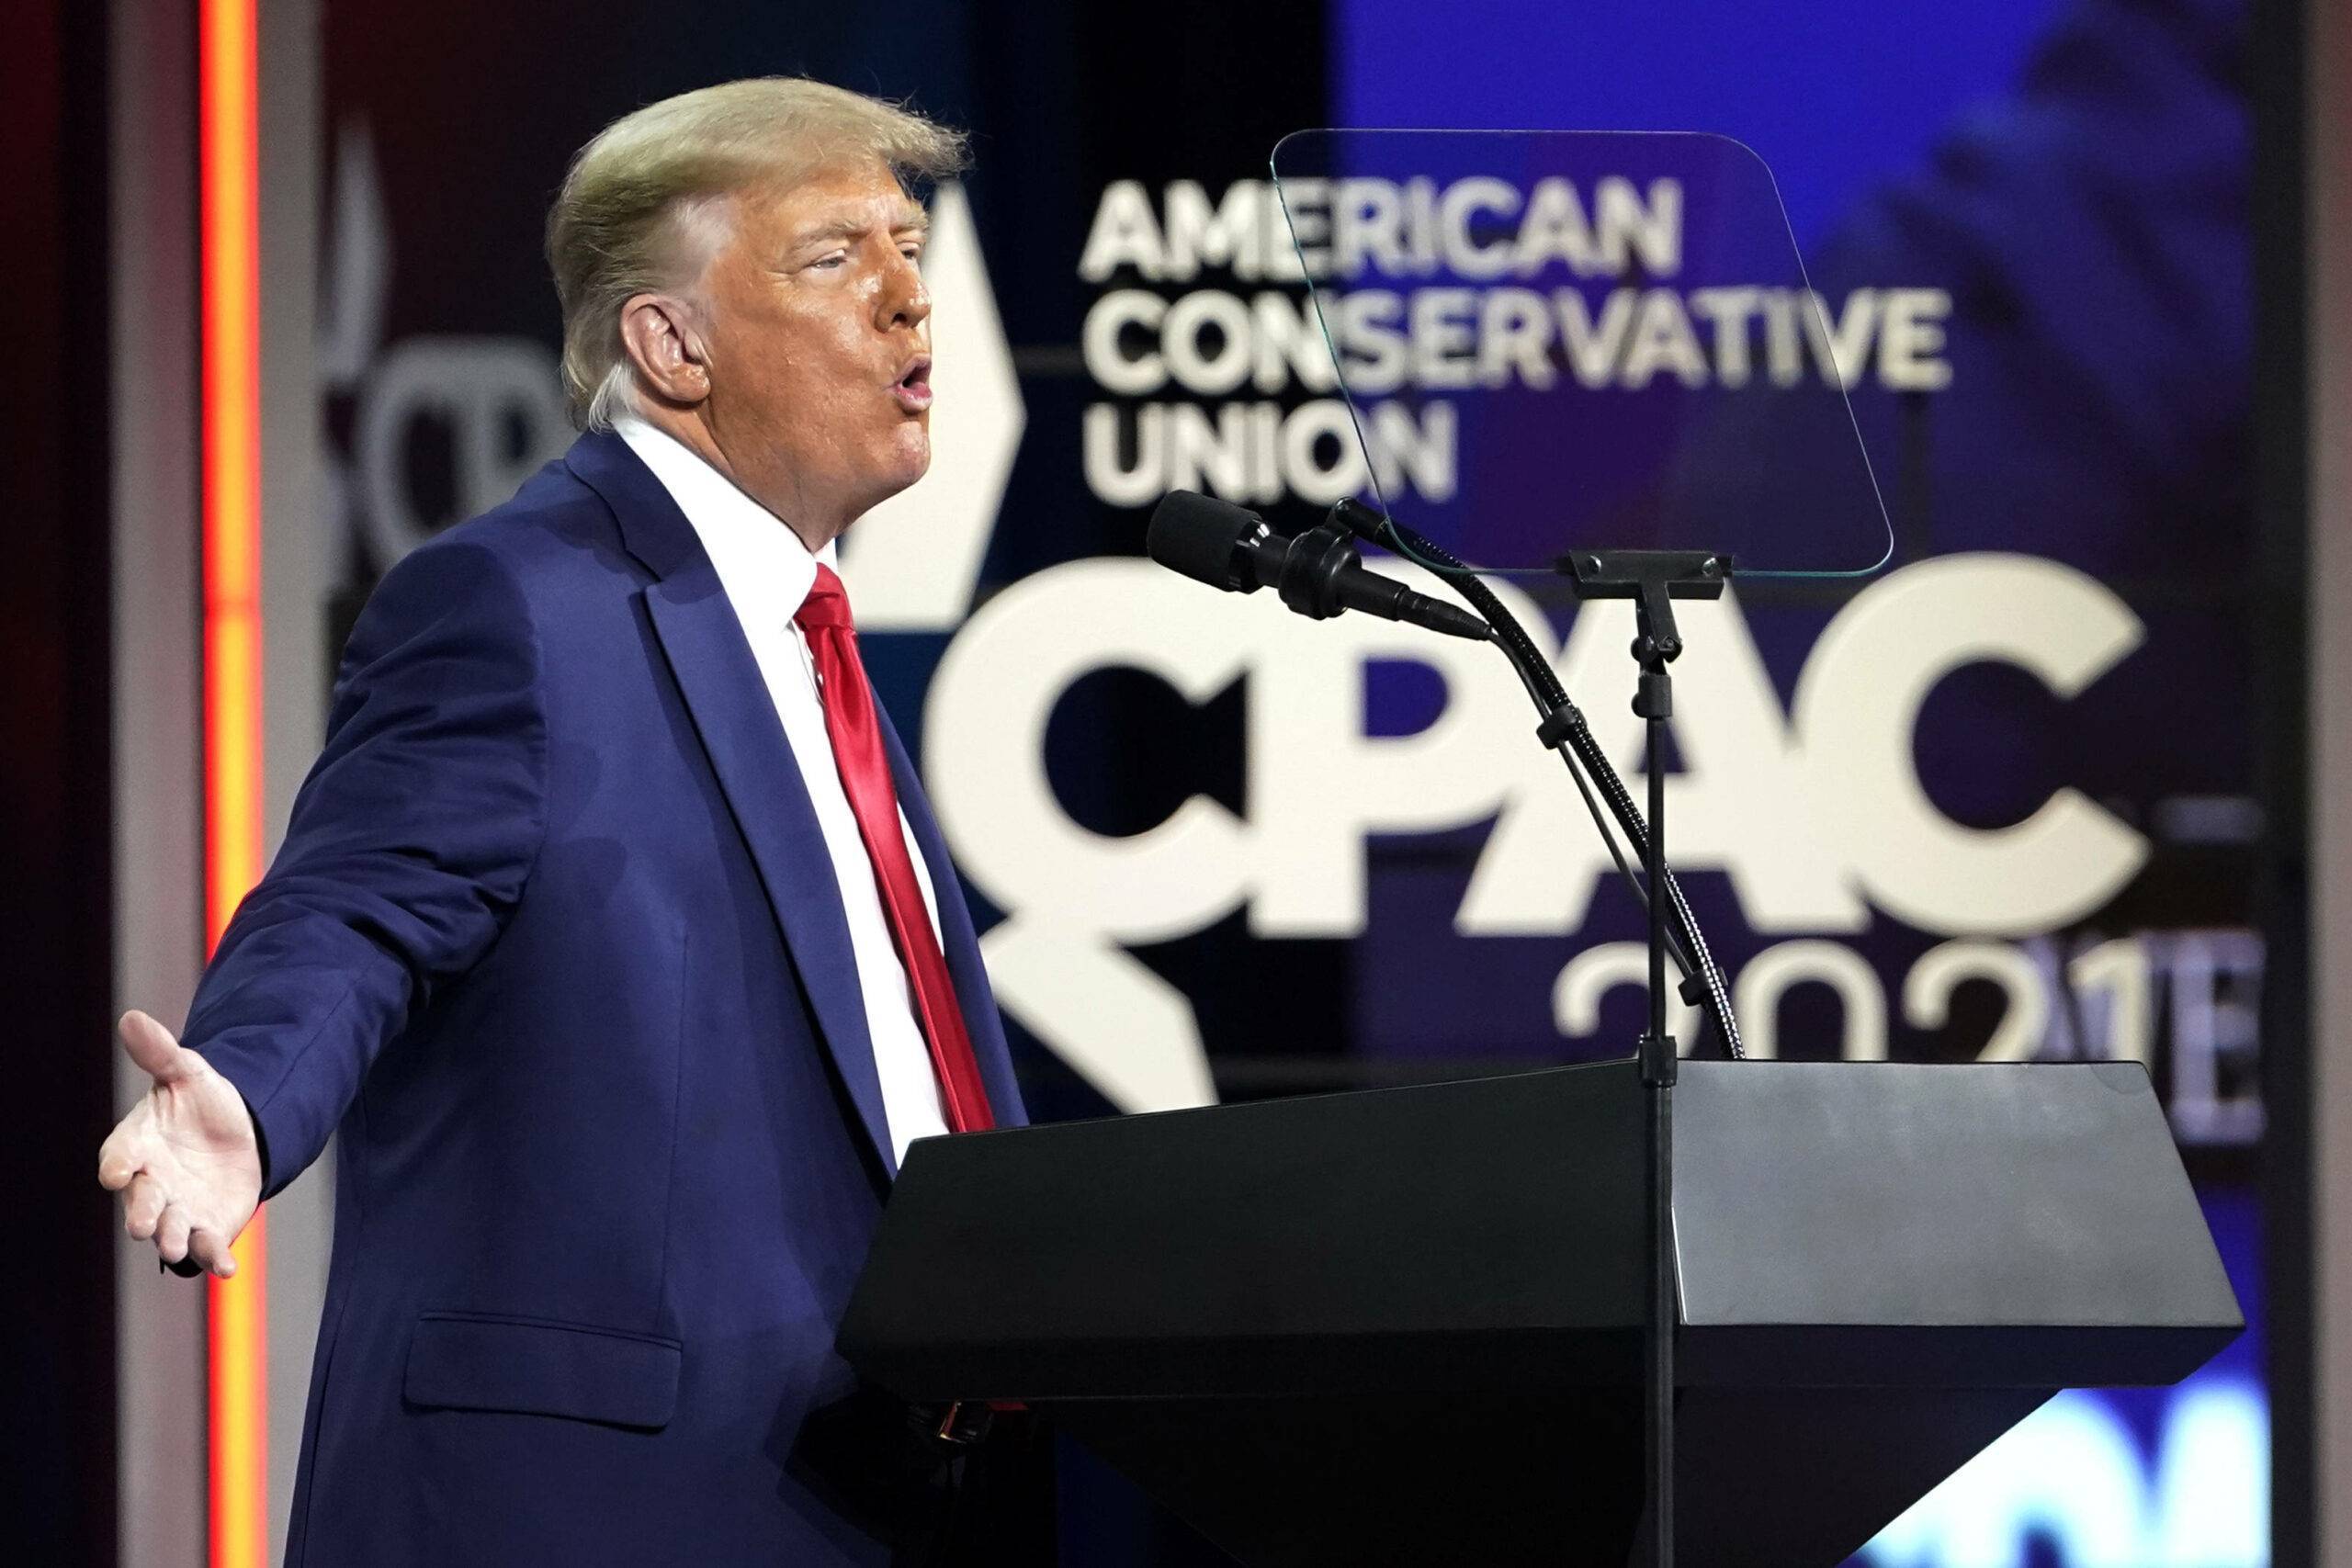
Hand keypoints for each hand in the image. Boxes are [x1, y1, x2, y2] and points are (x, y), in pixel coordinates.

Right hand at [97, 1010, 262, 1278]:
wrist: (235, 1133)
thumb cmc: (199, 1104)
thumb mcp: (187, 1074)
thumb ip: (161, 1054)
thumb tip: (132, 1017)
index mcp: (137, 1146)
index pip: (119, 1156)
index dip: (117, 1163)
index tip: (116, 1170)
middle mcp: (150, 1184)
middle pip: (141, 1201)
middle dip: (141, 1212)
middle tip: (141, 1223)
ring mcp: (177, 1210)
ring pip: (169, 1231)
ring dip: (173, 1240)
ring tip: (177, 1246)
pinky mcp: (208, 1227)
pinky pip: (208, 1247)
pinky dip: (215, 1259)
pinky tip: (226, 1269)